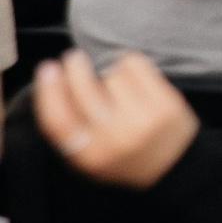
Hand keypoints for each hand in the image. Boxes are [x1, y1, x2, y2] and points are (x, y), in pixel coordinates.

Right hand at [34, 51, 198, 189]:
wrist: (174, 164)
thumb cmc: (124, 154)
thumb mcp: (89, 154)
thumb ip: (69, 128)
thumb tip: (51, 83)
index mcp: (89, 156)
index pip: (58, 120)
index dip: (49, 91)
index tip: (47, 69)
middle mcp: (114, 139)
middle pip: (84, 93)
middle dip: (75, 70)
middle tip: (73, 58)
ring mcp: (142, 121)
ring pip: (112, 76)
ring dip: (111, 74)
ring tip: (118, 86)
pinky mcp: (166, 105)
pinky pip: (136, 67)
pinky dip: (131, 65)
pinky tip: (134, 75)